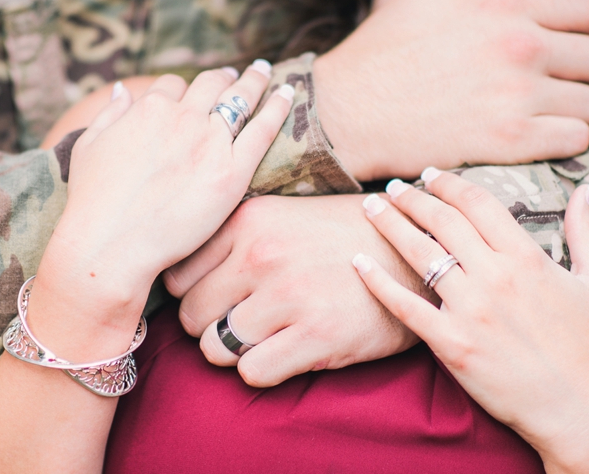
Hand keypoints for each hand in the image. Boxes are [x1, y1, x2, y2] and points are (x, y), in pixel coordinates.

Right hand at [30, 65, 292, 355]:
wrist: (111, 244)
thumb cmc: (93, 202)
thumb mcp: (89, 146)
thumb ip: (110, 114)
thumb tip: (125, 89)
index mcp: (148, 108)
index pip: (173, 85)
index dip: (183, 89)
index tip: (192, 92)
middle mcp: (182, 117)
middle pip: (211, 84)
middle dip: (223, 77)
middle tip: (236, 75)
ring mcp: (210, 142)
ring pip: (240, 98)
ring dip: (253, 81)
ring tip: (262, 72)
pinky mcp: (233, 172)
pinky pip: (263, 130)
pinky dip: (277, 106)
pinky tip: (287, 94)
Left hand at [163, 194, 428, 386]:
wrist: (412, 251)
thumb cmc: (338, 236)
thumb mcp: (279, 215)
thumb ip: (231, 239)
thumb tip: (175, 280)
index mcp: (248, 220)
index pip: (177, 277)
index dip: (192, 294)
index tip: (214, 299)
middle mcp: (261, 254)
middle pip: (191, 316)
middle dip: (209, 326)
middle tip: (238, 322)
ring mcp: (289, 295)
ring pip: (215, 348)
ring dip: (234, 351)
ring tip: (262, 337)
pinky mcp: (317, 334)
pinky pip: (252, 373)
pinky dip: (262, 369)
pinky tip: (285, 351)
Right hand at [314, 0, 588, 179]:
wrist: (346, 112)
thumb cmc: (381, 51)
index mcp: (502, 4)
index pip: (588, 11)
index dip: (583, 29)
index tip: (564, 46)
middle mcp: (518, 46)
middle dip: (581, 71)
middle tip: (553, 83)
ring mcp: (516, 95)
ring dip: (573, 109)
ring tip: (542, 113)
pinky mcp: (509, 141)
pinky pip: (574, 139)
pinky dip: (563, 140)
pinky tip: (535, 137)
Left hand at [354, 170, 588, 471]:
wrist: (575, 406)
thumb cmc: (587, 344)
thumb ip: (584, 231)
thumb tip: (586, 189)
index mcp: (526, 257)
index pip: (477, 203)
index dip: (448, 183)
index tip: (428, 175)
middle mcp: (495, 276)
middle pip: (441, 221)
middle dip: (411, 198)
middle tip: (391, 188)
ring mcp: (469, 309)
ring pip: (419, 253)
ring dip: (389, 225)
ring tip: (369, 209)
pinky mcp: (450, 342)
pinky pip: (404, 305)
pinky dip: (377, 281)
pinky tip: (358, 261)